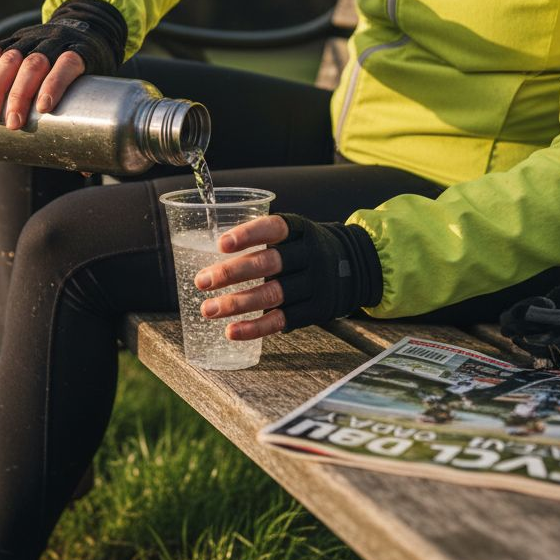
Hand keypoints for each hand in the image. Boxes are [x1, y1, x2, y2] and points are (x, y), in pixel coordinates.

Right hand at [0, 0, 126, 130]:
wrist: (86, 28)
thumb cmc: (93, 68)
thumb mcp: (99, 86)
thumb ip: (94, 123)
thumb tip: (86, 170)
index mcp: (80, 52)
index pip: (67, 64)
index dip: (55, 83)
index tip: (43, 109)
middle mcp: (55, 42)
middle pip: (34, 64)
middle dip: (19, 94)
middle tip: (12, 123)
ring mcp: (33, 38)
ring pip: (11, 57)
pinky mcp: (16, 39)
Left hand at [194, 213, 383, 341]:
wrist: (357, 268)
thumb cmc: (309, 250)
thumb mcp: (296, 234)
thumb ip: (264, 241)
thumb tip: (207, 252)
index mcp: (302, 231)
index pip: (274, 228)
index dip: (248, 235)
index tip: (221, 244)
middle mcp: (310, 255)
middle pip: (269, 264)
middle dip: (231, 273)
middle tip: (202, 281)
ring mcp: (315, 284)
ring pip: (272, 295)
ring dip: (236, 304)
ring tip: (208, 309)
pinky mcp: (316, 310)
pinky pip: (282, 320)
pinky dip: (254, 328)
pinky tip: (231, 331)